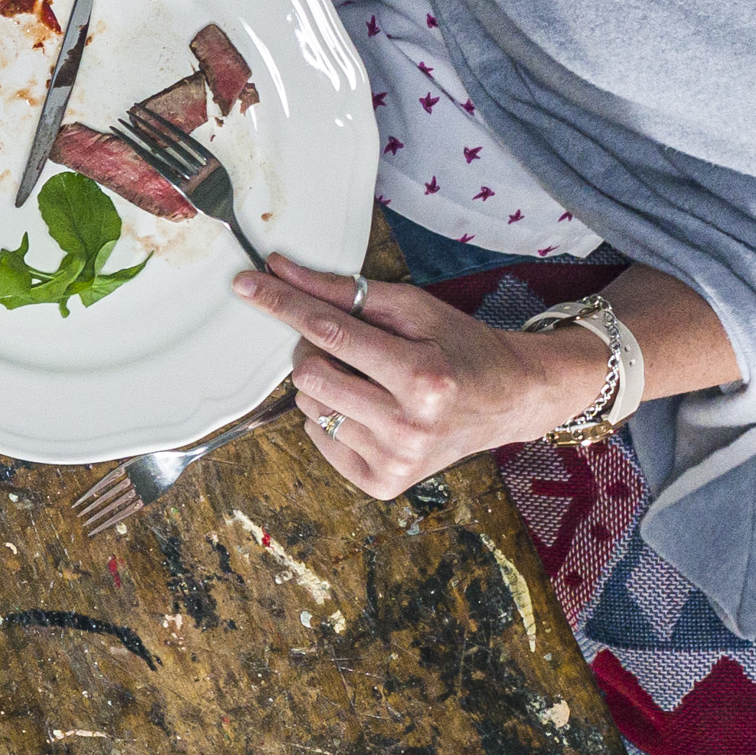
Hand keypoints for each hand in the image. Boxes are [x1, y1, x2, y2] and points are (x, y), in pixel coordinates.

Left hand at [246, 268, 613, 497]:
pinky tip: (369, 410)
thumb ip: (345, 292)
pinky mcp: (383, 482)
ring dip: (323, 386)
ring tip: (367, 380)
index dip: (284, 304)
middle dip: (313, 351)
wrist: (509, 400)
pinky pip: (319, 439)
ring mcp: (396, 460)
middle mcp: (409, 425)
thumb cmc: (460, 348)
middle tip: (345, 345)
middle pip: (310, 376)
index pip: (331, 333)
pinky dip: (331, 418)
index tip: (246, 285)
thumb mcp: (414, 309)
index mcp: (422, 376)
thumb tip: (280, 272)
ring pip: (308, 409)